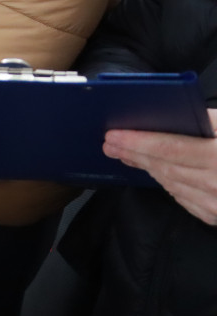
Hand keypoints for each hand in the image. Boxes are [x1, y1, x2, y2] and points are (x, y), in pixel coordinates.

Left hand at [104, 109, 216, 224]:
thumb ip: (205, 122)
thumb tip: (165, 117)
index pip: (171, 149)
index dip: (139, 142)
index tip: (113, 134)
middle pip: (166, 168)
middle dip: (134, 154)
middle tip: (109, 143)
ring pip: (171, 184)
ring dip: (145, 168)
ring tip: (124, 153)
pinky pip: (184, 198)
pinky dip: (166, 182)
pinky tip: (153, 171)